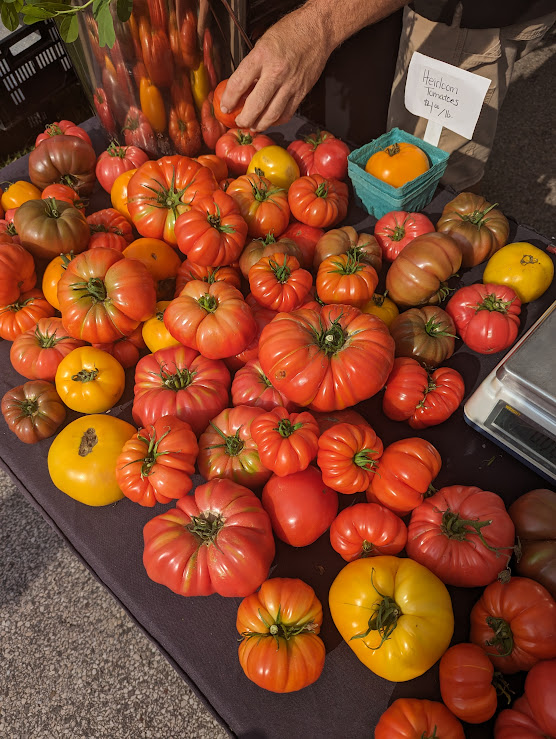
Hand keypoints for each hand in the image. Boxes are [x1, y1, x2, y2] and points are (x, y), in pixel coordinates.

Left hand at [220, 7, 332, 130]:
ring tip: (253, 125)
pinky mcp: (301, 92)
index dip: (229, 100)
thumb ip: (252, 66)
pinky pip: (287, 113)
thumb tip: (241, 87)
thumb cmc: (290, 32)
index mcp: (262, 56)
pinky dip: (276, 121)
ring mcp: (290, 84)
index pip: (239, 84)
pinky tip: (270, 119)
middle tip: (239, 121)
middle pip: (255, 105)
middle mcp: (276, 72)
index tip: (225, 107)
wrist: (317, 30)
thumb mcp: (262, 43)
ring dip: (259, 124)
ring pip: (271, 114)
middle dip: (244, 119)